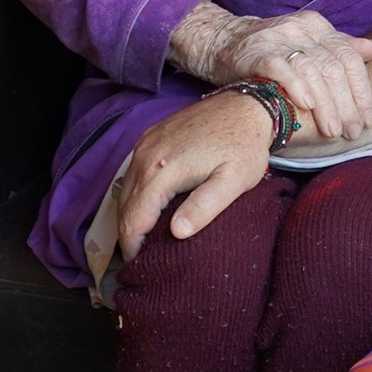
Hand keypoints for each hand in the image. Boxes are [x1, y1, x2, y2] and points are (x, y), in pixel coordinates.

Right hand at [117, 92, 274, 260]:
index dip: (134, 248)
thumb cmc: (245, 145)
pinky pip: (134, 172)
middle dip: (129, 235)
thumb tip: (177, 233)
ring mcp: (146, 143)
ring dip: (131, 215)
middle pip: (124, 208)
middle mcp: (146, 155)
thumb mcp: (235, 180)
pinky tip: (152, 207)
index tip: (142, 266)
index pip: (133, 221)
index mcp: (162, 170)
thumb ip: (205, 206)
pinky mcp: (151, 136)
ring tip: (146, 238)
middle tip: (144, 257)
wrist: (248, 105)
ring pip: (125, 190)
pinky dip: (137, 193)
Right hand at [169, 3, 371, 140]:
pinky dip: (297, 88)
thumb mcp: (307, 44)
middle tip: (352, 132)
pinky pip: (282, 70)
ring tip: (333, 131)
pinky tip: (307, 108)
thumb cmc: (271, 50)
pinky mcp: (256, 53)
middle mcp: (302, 29)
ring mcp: (279, 39)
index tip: (368, 119)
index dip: (362, 91)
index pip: (349, 58)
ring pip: (313, 72)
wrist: (222, 42)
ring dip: (327, 106)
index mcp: (318, 26)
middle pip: (334, 68)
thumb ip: (339, 48)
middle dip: (347, 105)